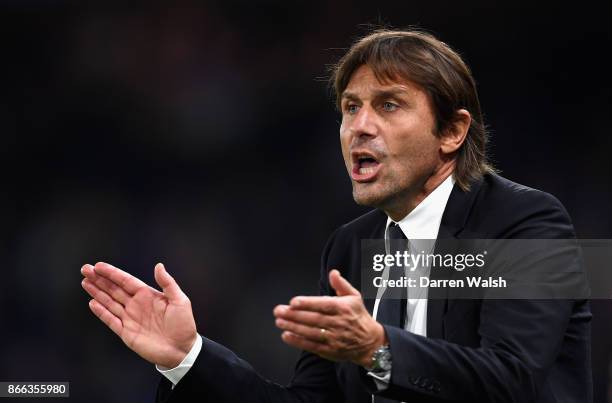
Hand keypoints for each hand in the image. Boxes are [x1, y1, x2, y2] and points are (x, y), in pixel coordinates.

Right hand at [81, 262, 197, 368]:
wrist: (181, 350)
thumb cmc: (184, 325)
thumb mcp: (180, 300)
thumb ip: (168, 283)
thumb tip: (158, 266)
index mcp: (148, 295)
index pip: (126, 281)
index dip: (112, 273)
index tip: (99, 266)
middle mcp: (137, 305)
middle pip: (114, 289)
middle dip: (100, 279)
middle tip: (86, 269)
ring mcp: (130, 318)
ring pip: (109, 302)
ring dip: (97, 292)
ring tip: (85, 282)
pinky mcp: (126, 332)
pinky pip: (111, 320)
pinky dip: (101, 312)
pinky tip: (93, 303)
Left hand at [273, 269, 386, 367]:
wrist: (370, 342)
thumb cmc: (358, 317)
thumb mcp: (354, 297)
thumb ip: (341, 284)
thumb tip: (333, 273)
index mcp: (343, 308)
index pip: (323, 305)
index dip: (307, 303)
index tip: (293, 302)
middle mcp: (338, 323)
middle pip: (313, 319)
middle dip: (294, 315)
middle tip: (279, 310)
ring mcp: (333, 338)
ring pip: (310, 332)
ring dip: (293, 327)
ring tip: (279, 321)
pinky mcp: (330, 351)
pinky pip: (312, 346)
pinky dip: (298, 341)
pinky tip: (287, 335)